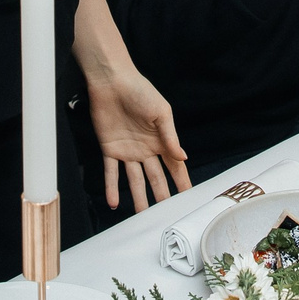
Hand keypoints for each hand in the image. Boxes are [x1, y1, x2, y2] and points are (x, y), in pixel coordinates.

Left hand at [83, 60, 191, 211]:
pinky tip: (113, 203)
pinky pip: (111, 172)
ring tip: (140, 218)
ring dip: (138, 199)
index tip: (188, 200)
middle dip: (161, 197)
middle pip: (156, 178)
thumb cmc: (140, 91)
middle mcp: (146, 150)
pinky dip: (111, 188)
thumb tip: (183, 159)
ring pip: (135, 181)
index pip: (174, 167)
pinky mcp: (110, 149)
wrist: (112, 81)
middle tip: (166, 217)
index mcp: (161, 141)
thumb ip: (170, 137)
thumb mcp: (161, 113)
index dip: (182, 183)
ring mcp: (128, 151)